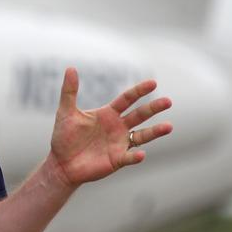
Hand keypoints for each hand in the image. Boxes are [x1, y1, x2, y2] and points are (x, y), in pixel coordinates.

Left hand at [50, 68, 172, 186]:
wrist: (61, 163)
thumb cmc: (63, 136)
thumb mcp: (66, 112)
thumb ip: (69, 91)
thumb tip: (70, 68)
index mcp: (108, 113)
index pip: (127, 99)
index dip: (139, 91)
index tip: (153, 82)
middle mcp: (118, 127)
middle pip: (139, 115)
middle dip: (153, 108)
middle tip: (168, 101)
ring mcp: (120, 143)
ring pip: (142, 136)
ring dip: (155, 132)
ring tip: (169, 126)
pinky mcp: (117, 159)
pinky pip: (130, 157)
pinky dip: (136, 156)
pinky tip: (141, 154)